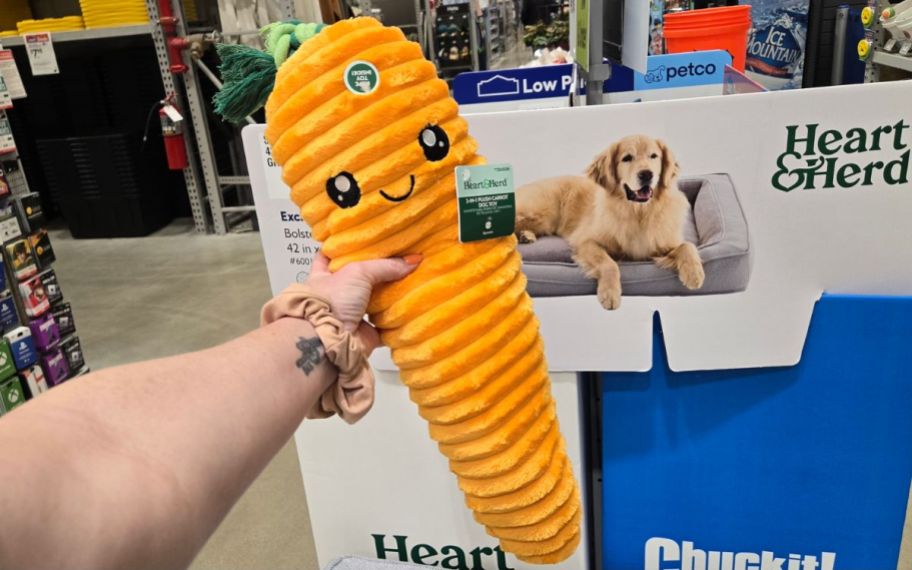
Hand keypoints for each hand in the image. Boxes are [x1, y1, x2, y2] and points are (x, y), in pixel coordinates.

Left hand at [305, 253, 420, 351]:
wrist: (330, 338)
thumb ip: (386, 265)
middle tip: (399, 258)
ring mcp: (351, 313)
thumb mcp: (359, 271)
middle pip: (360, 277)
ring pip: (375, 299)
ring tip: (412, 279)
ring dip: (390, 293)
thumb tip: (413, 260)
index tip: (367, 240)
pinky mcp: (366, 332)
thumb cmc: (333, 300)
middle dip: (377, 271)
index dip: (347, 248)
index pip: (333, 256)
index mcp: (325, 274)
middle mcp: (337, 294)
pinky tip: (412, 304)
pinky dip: (397, 316)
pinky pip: (385, 321)